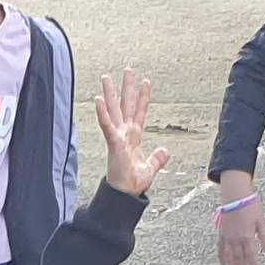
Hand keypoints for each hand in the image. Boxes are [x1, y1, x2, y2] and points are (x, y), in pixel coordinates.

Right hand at [92, 69, 163, 196]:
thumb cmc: (133, 183)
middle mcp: (124, 134)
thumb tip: (165, 151)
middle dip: (127, 87)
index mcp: (134, 137)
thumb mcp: (150, 167)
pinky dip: (102, 113)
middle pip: (125, 105)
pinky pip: (107, 125)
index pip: (140, 112)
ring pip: (113, 110)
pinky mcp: (113, 143)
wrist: (125, 194)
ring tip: (106, 78)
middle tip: (128, 70)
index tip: (146, 83)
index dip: (143, 97)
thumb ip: (157, 158)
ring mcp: (118, 137)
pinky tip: (98, 100)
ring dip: (110, 94)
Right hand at [212, 169, 264, 264]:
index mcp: (247, 238)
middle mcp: (236, 240)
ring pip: (230, 258)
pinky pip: (221, 249)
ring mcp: (228, 237)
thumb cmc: (251, 206)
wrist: (235, 195)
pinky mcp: (222, 233)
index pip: (251, 259)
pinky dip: (222, 258)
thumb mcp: (262, 222)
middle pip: (240, 262)